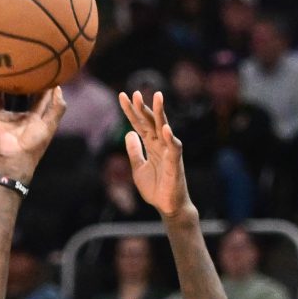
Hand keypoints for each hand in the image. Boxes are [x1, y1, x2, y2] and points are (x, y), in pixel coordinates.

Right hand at [0, 78, 65, 181]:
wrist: (14, 158)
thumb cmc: (34, 144)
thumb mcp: (50, 124)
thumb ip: (57, 107)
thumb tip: (58, 87)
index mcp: (32, 118)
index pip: (37, 98)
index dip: (40, 85)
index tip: (43, 68)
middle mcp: (16, 116)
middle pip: (17, 95)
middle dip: (19, 81)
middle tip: (20, 62)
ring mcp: (1, 117)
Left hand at [119, 90, 191, 217]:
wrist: (167, 206)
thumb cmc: (155, 187)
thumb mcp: (138, 168)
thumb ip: (134, 151)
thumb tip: (129, 133)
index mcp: (151, 145)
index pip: (139, 124)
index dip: (130, 111)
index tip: (122, 96)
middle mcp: (160, 144)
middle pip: (150, 122)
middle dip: (143, 108)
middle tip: (135, 93)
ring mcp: (168, 151)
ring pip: (164, 128)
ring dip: (160, 113)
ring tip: (157, 97)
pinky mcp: (175, 163)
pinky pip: (173, 148)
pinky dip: (170, 138)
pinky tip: (165, 128)